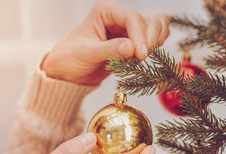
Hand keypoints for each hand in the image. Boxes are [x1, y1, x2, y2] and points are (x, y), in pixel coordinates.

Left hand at [41, 0, 169, 84]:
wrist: (68, 70)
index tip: (140, 55)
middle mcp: (120, 16)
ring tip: (138, 59)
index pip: (133, 18)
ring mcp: (129, 29)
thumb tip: (132, 48)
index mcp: (106, 11)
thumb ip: (110, 50)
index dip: (140, 36)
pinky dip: (153, 49)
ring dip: (154, 43)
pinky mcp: (134, 42)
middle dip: (149, 40)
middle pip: (150, 21)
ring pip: (157, 27)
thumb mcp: (87, 53)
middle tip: (140, 59)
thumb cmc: (71, 57)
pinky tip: (139, 60)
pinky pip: (154, 39)